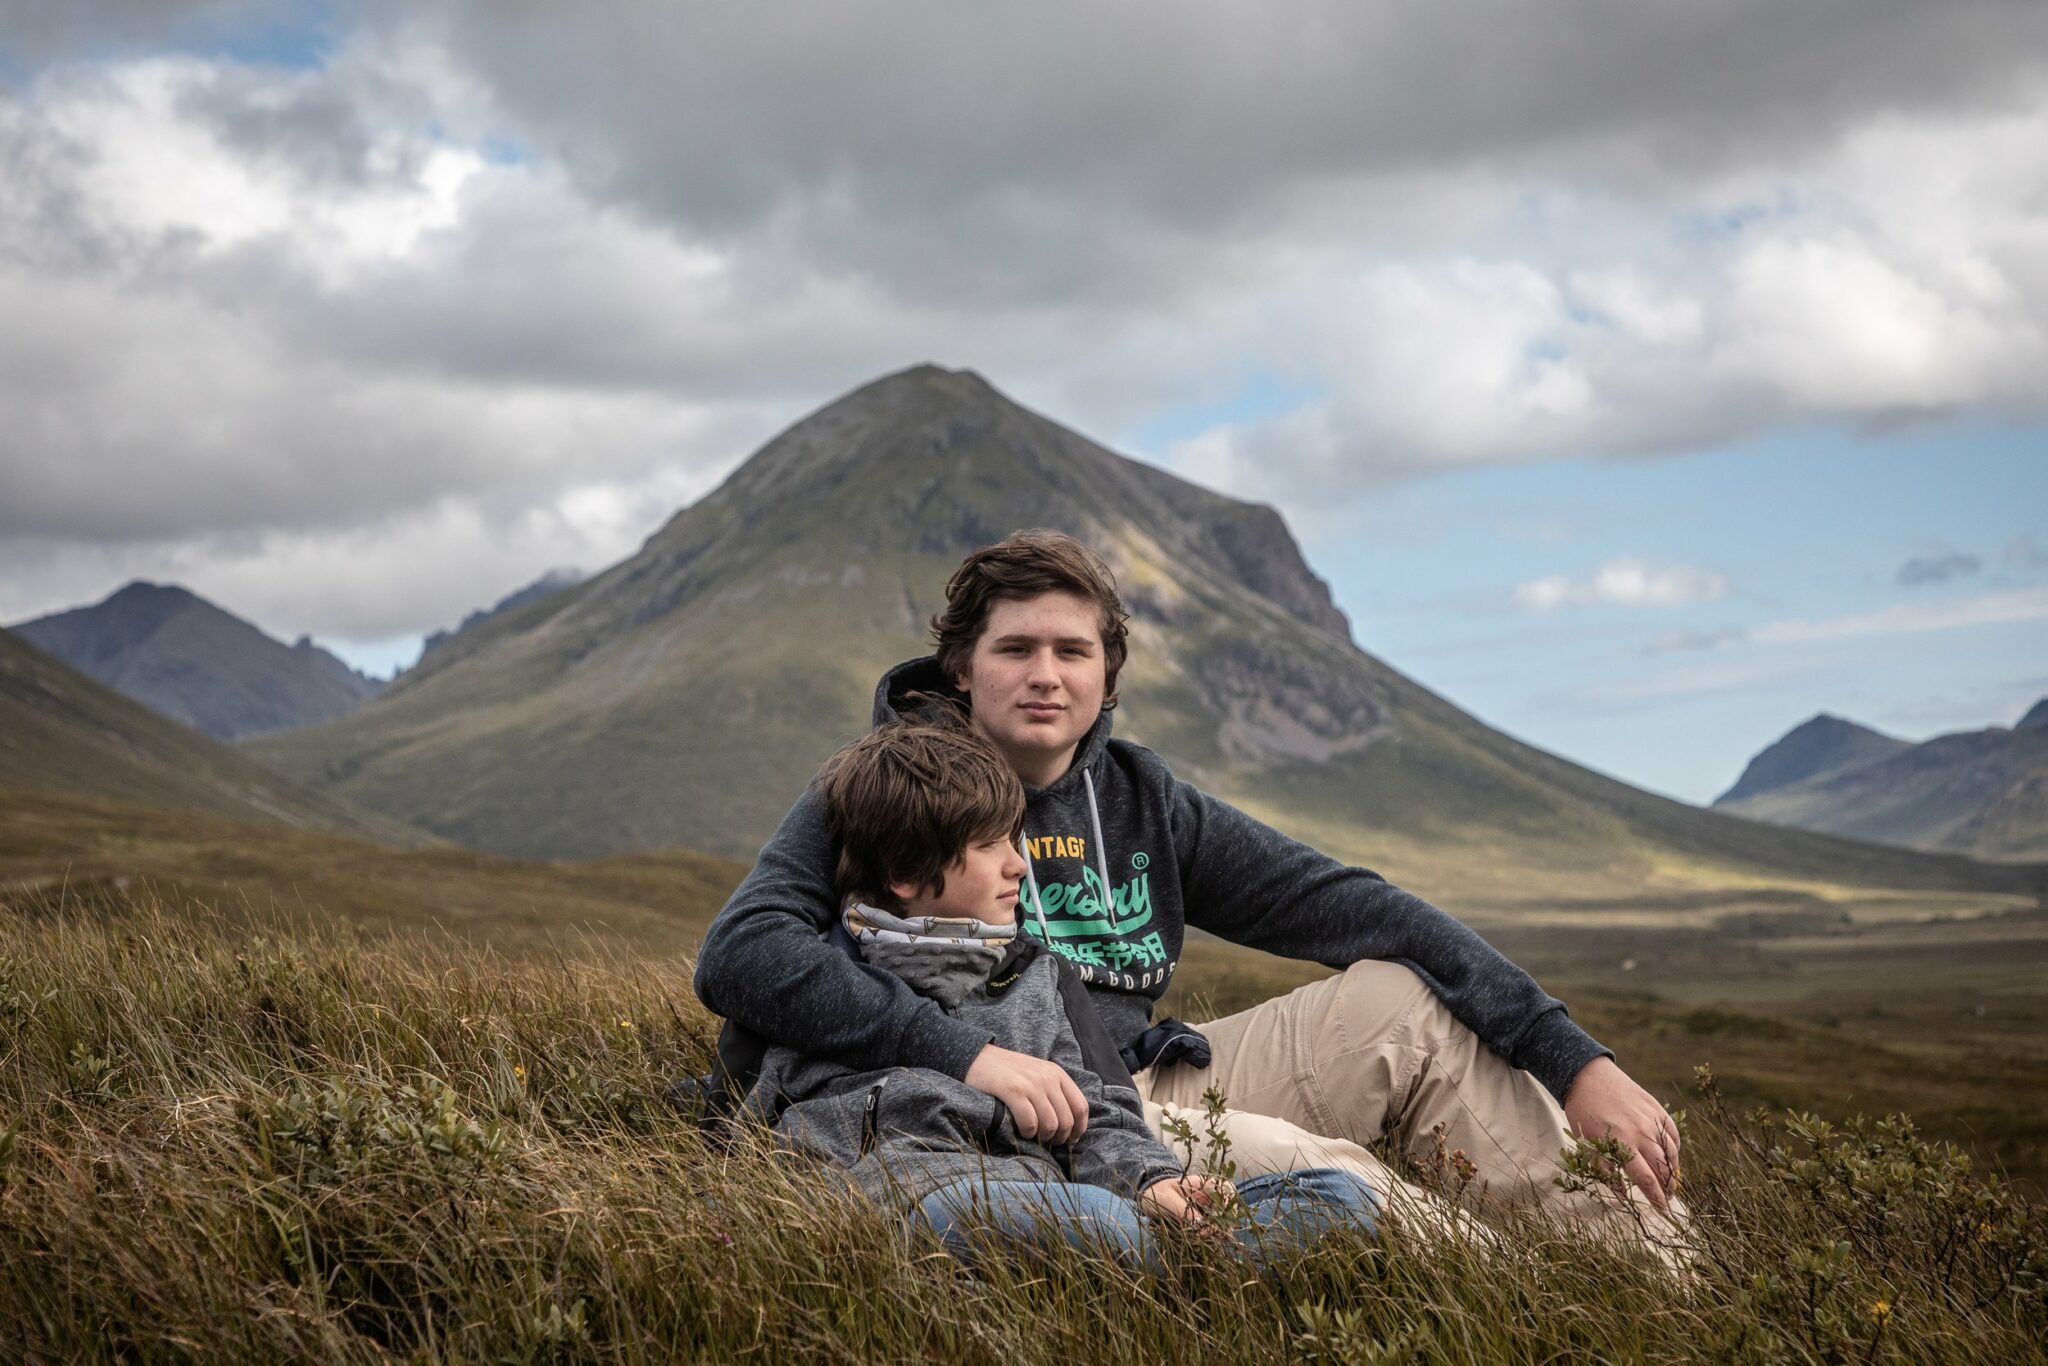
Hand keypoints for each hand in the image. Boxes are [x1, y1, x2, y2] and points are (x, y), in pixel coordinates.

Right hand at [964, 1044, 1088, 1143]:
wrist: (977, 1057)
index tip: (1071, 1140)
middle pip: (1067, 1120)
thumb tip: (1069, 1124)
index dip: (1079, 1128)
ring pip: (1051, 1124)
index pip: (1080, 1106)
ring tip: (1035, 1137)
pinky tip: (1022, 1131)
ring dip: (1044, 1138)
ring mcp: (1031, 1084)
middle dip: (1060, 1138)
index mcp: (1057, 1073)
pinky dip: (1028, 1133)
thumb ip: (1054, 1090)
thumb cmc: (1007, 1070)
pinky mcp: (1013, 1091)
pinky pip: (1030, 1122)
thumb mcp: (1037, 1073)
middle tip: (1049, 1143)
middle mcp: (1048, 1077)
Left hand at [1140, 1174, 1235, 1230]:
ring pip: (1225, 1219)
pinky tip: (1202, 1240)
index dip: (1226, 1206)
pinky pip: (1216, 1227)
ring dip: (1219, 1231)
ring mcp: (1209, 1206)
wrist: (1150, 1195)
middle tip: (1205, 1235)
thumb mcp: (1166, 1199)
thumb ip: (1182, 1209)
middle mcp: (1210, 1195)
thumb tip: (1200, 1224)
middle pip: (1231, 1206)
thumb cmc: (1158, 1192)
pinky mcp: (1205, 1218)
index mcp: (1203, 1183)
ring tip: (1202, 1239)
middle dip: (1223, 1223)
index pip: (1226, 1190)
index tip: (1214, 1222)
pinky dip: (1213, 1235)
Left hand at [1563, 1056, 1680, 1207]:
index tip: (1662, 1209)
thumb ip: (1606, 1170)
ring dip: (1674, 1171)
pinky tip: (1671, 1156)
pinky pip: (1672, 1133)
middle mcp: (1641, 1132)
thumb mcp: (1587, 1143)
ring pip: (1671, 1152)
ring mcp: (1651, 1119)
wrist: (1588, 1076)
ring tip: (1672, 1183)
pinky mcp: (1656, 1108)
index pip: (1646, 1179)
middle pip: (1663, 1168)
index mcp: (1622, 1143)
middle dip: (1668, 1188)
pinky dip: (1674, 1147)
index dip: (1656, 1197)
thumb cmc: (1583, 1112)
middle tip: (1669, 1199)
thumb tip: (1622, 1196)